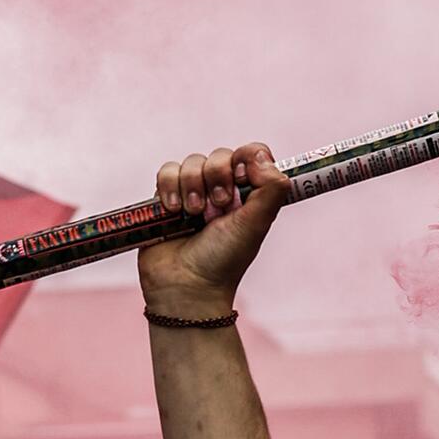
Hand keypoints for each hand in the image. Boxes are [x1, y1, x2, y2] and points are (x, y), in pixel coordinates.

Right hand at [138, 142, 289, 319]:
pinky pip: (166, 172)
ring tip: (193, 215)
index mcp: (249, 194)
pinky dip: (169, 188)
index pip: (252, 154)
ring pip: (191, 162)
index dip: (246, 159)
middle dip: (217, 178)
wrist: (185, 284)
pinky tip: (173, 211)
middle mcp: (222, 190)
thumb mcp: (256, 224)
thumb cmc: (223, 260)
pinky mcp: (166, 198)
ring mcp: (193, 192)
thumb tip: (261, 156)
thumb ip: (271, 189)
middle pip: (220, 155)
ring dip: (192, 186)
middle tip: (217, 209)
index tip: (242, 179)